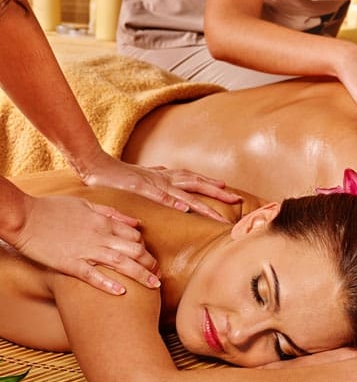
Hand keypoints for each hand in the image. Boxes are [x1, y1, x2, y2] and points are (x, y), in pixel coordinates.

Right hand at [13, 194, 159, 294]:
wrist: (23, 216)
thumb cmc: (52, 209)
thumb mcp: (86, 205)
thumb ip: (113, 213)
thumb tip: (137, 222)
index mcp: (104, 222)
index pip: (135, 236)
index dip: (147, 248)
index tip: (151, 259)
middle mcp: (100, 236)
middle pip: (135, 250)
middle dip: (150, 264)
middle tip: (158, 275)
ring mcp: (86, 250)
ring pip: (121, 263)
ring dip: (140, 275)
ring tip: (154, 285)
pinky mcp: (69, 263)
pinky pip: (92, 275)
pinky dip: (108, 284)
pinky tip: (121, 292)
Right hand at [79, 152, 240, 221]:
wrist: (95, 166)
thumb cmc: (119, 176)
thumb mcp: (145, 179)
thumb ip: (159, 182)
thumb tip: (171, 189)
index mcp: (165, 176)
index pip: (194, 178)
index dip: (211, 184)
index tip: (229, 190)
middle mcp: (164, 177)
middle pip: (196, 183)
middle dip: (217, 192)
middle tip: (236, 200)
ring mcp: (153, 182)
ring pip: (183, 193)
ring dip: (201, 204)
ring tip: (217, 214)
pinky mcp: (140, 188)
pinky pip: (159, 196)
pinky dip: (172, 202)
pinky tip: (184, 209)